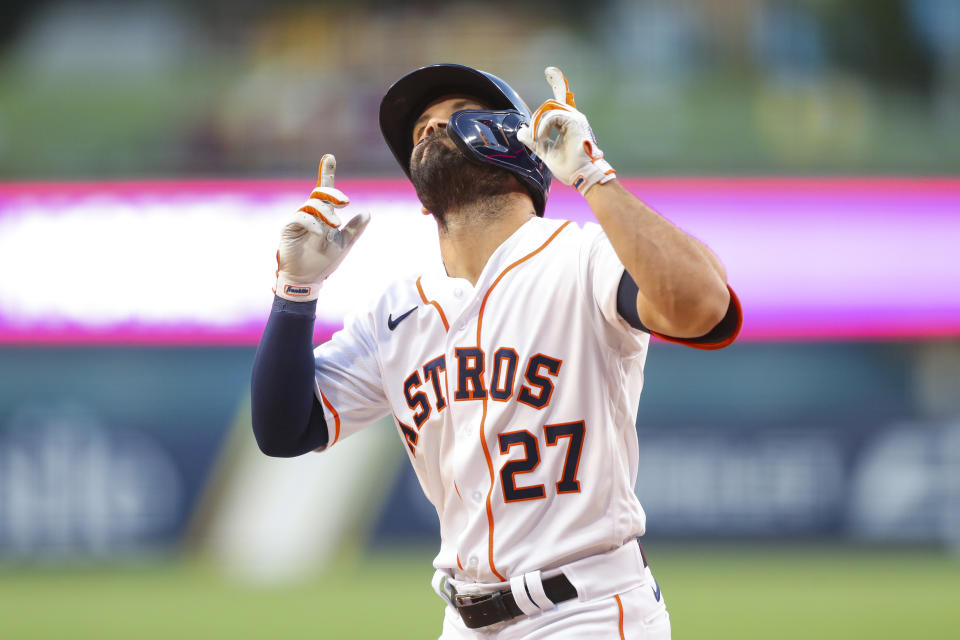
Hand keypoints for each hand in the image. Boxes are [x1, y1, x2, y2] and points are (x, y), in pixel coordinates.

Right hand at [274, 154, 369, 300]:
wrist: (308, 280)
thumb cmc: (324, 261)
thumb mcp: (345, 244)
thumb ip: (355, 229)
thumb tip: (367, 213)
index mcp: (324, 214)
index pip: (326, 191)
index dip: (327, 172)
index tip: (329, 157)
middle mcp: (311, 213)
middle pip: (320, 193)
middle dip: (332, 193)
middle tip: (345, 202)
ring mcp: (299, 220)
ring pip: (312, 204)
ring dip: (326, 212)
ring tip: (336, 225)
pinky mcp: (289, 228)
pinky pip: (300, 218)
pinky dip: (312, 222)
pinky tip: (320, 232)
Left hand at [517, 67, 615, 195]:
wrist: (581, 176)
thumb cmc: (569, 167)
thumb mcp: (546, 151)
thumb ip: (535, 141)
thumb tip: (522, 131)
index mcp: (568, 123)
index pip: (560, 100)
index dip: (557, 83)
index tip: (550, 71)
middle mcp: (573, 117)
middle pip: (549, 105)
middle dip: (537, 119)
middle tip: (534, 137)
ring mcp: (575, 118)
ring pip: (549, 109)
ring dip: (538, 124)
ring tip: (537, 139)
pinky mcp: (574, 121)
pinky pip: (552, 116)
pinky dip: (542, 126)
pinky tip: (540, 137)